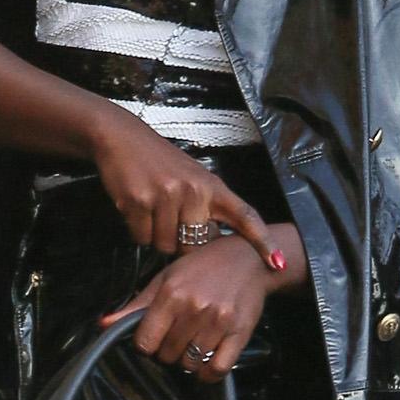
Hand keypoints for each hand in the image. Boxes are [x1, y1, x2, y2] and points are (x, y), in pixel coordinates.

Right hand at [87, 106, 281, 264]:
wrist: (121, 137)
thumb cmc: (158, 161)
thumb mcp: (192, 177)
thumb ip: (205, 208)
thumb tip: (208, 246)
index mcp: (212, 186)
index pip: (245, 215)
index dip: (262, 241)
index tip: (277, 262)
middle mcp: (194, 191)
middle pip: (194, 246)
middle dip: (180, 242)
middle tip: (169, 219)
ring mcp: (167, 196)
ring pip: (165, 245)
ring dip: (156, 235)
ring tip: (151, 209)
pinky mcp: (140, 202)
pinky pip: (142, 237)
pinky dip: (138, 230)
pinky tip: (137, 207)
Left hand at [103, 223, 306, 373]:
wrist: (247, 259)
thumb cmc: (202, 268)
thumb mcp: (165, 279)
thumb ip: (136, 306)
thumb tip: (103, 325)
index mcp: (172, 293)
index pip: (145, 342)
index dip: (146, 345)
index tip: (153, 338)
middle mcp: (195, 308)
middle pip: (167, 355)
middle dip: (167, 352)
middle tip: (176, 338)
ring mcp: (218, 322)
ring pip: (190, 364)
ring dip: (188, 361)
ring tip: (192, 345)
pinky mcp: (239, 333)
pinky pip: (217, 369)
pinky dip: (208, 373)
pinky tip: (206, 362)